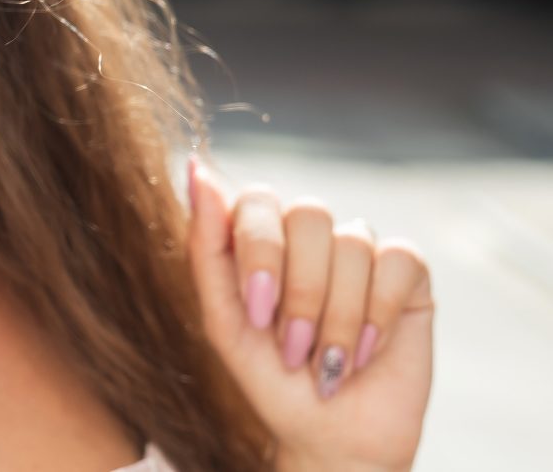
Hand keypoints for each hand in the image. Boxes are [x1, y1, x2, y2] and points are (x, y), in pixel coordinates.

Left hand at [186, 156, 434, 471]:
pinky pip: (399, 260)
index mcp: (260, 235)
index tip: (259, 312)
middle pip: (309, 213)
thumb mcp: (224, 319)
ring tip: (327, 361)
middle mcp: (308, 233)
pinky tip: (365, 351)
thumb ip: (206, 245)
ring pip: (354, 242)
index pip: (258, 198)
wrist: (329, 436)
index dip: (261, 252)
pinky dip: (378, 313)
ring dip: (338, 316)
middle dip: (301, 291)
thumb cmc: (269, 377)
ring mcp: (358, 248)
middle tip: (293, 347)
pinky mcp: (406, 271)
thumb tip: (196, 167)